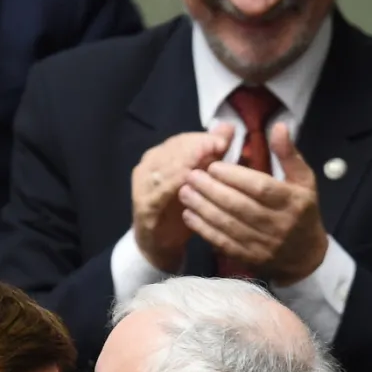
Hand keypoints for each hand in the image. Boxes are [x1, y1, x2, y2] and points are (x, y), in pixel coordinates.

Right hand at [131, 125, 234, 272]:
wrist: (160, 243)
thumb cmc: (185, 209)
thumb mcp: (203, 180)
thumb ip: (213, 154)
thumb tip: (228, 127)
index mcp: (162, 156)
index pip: (182, 140)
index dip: (202, 138)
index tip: (223, 140)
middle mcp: (149, 165)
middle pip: (172, 150)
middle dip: (196, 147)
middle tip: (218, 147)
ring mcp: (142, 183)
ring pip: (164, 167)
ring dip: (185, 162)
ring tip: (206, 160)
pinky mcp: (142, 203)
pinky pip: (158, 191)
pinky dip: (173, 185)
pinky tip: (189, 183)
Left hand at [179, 124, 328, 284]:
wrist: (305, 256)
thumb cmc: (302, 210)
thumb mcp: (303, 180)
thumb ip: (288, 154)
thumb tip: (278, 126)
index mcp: (293, 202)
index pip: (259, 187)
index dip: (234, 176)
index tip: (213, 166)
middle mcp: (279, 224)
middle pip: (239, 206)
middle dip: (212, 190)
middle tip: (191, 176)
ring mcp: (263, 244)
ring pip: (227, 225)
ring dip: (202, 208)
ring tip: (184, 191)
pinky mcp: (249, 259)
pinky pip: (222, 243)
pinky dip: (203, 229)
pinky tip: (189, 215)